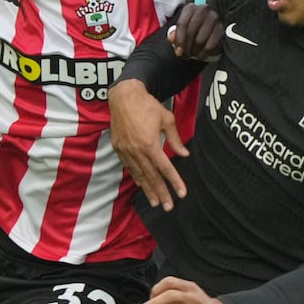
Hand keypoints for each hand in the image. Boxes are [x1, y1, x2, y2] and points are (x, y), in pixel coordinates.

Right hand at [109, 80, 186, 210]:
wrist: (123, 97)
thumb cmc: (147, 105)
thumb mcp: (167, 119)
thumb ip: (175, 139)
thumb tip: (184, 154)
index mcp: (150, 144)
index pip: (165, 168)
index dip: (174, 182)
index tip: (181, 193)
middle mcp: (137, 151)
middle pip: (152, 177)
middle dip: (161, 193)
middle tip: (168, 207)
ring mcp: (126, 151)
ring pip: (139, 175)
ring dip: (148, 190)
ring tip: (156, 202)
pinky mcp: (119, 148)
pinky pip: (129, 167)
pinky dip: (136, 178)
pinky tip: (142, 185)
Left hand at [168, 3, 223, 60]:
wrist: (210, 24)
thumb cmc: (193, 28)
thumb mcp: (182, 28)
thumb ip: (174, 33)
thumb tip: (171, 38)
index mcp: (190, 8)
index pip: (182, 25)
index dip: (179, 41)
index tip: (178, 52)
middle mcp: (203, 10)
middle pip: (191, 33)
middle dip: (186, 48)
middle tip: (185, 55)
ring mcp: (214, 17)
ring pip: (200, 40)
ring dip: (195, 51)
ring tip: (193, 54)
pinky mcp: (222, 27)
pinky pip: (211, 45)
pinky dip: (204, 54)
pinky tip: (201, 56)